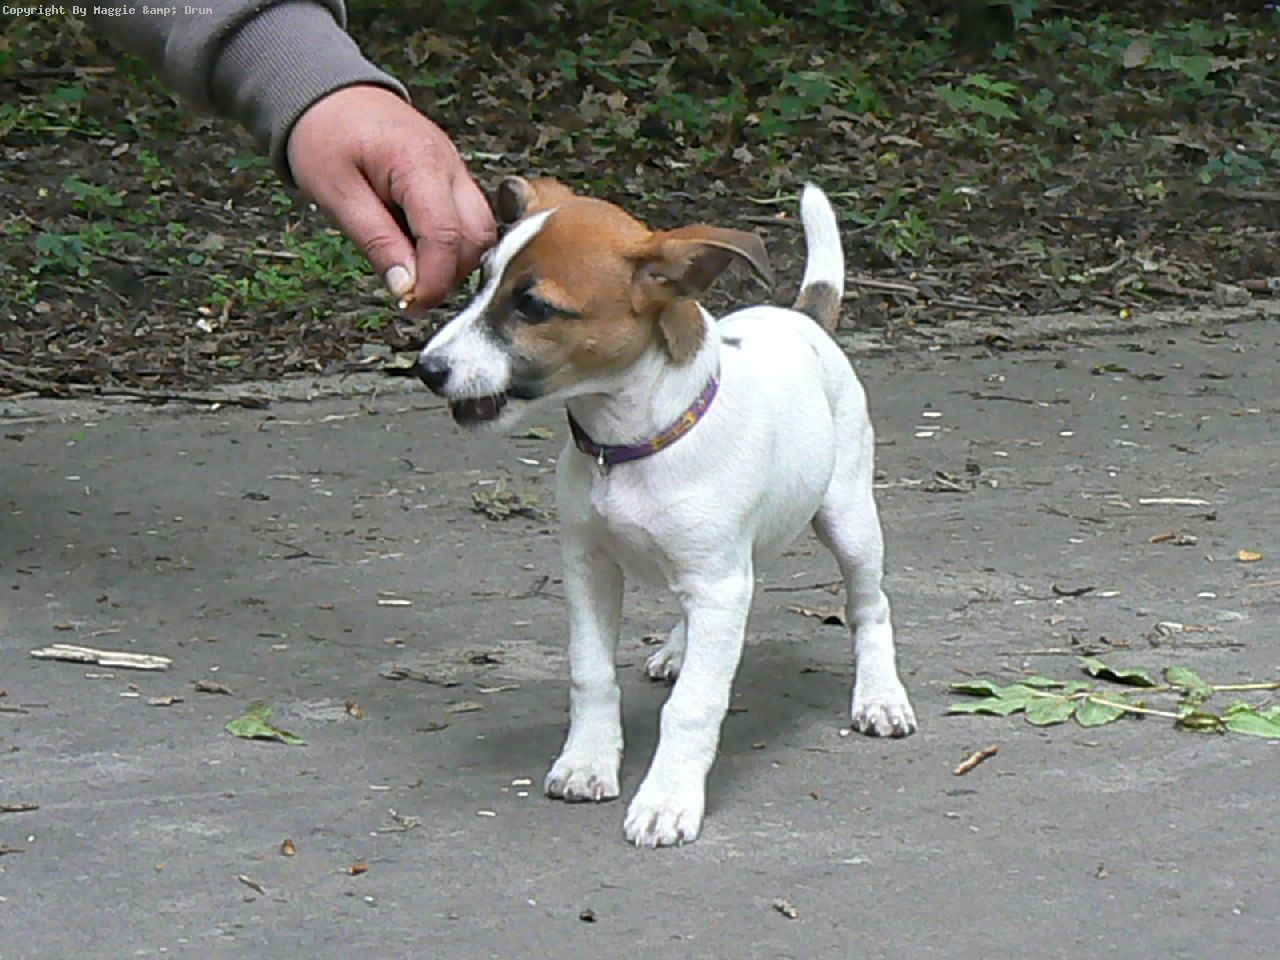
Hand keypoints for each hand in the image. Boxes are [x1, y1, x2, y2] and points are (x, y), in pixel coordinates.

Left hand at [286, 85, 495, 308]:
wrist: (326, 93)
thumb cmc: (324, 133)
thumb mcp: (336, 194)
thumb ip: (376, 242)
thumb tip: (404, 286)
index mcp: (419, 163)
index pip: (445, 235)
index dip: (434, 280)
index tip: (414, 304)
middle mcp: (449, 164)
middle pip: (476, 237)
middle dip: (450, 274)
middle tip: (413, 293)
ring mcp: (455, 169)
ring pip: (480, 230)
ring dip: (455, 261)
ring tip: (415, 271)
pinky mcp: (452, 177)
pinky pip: (468, 218)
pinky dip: (451, 243)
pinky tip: (419, 249)